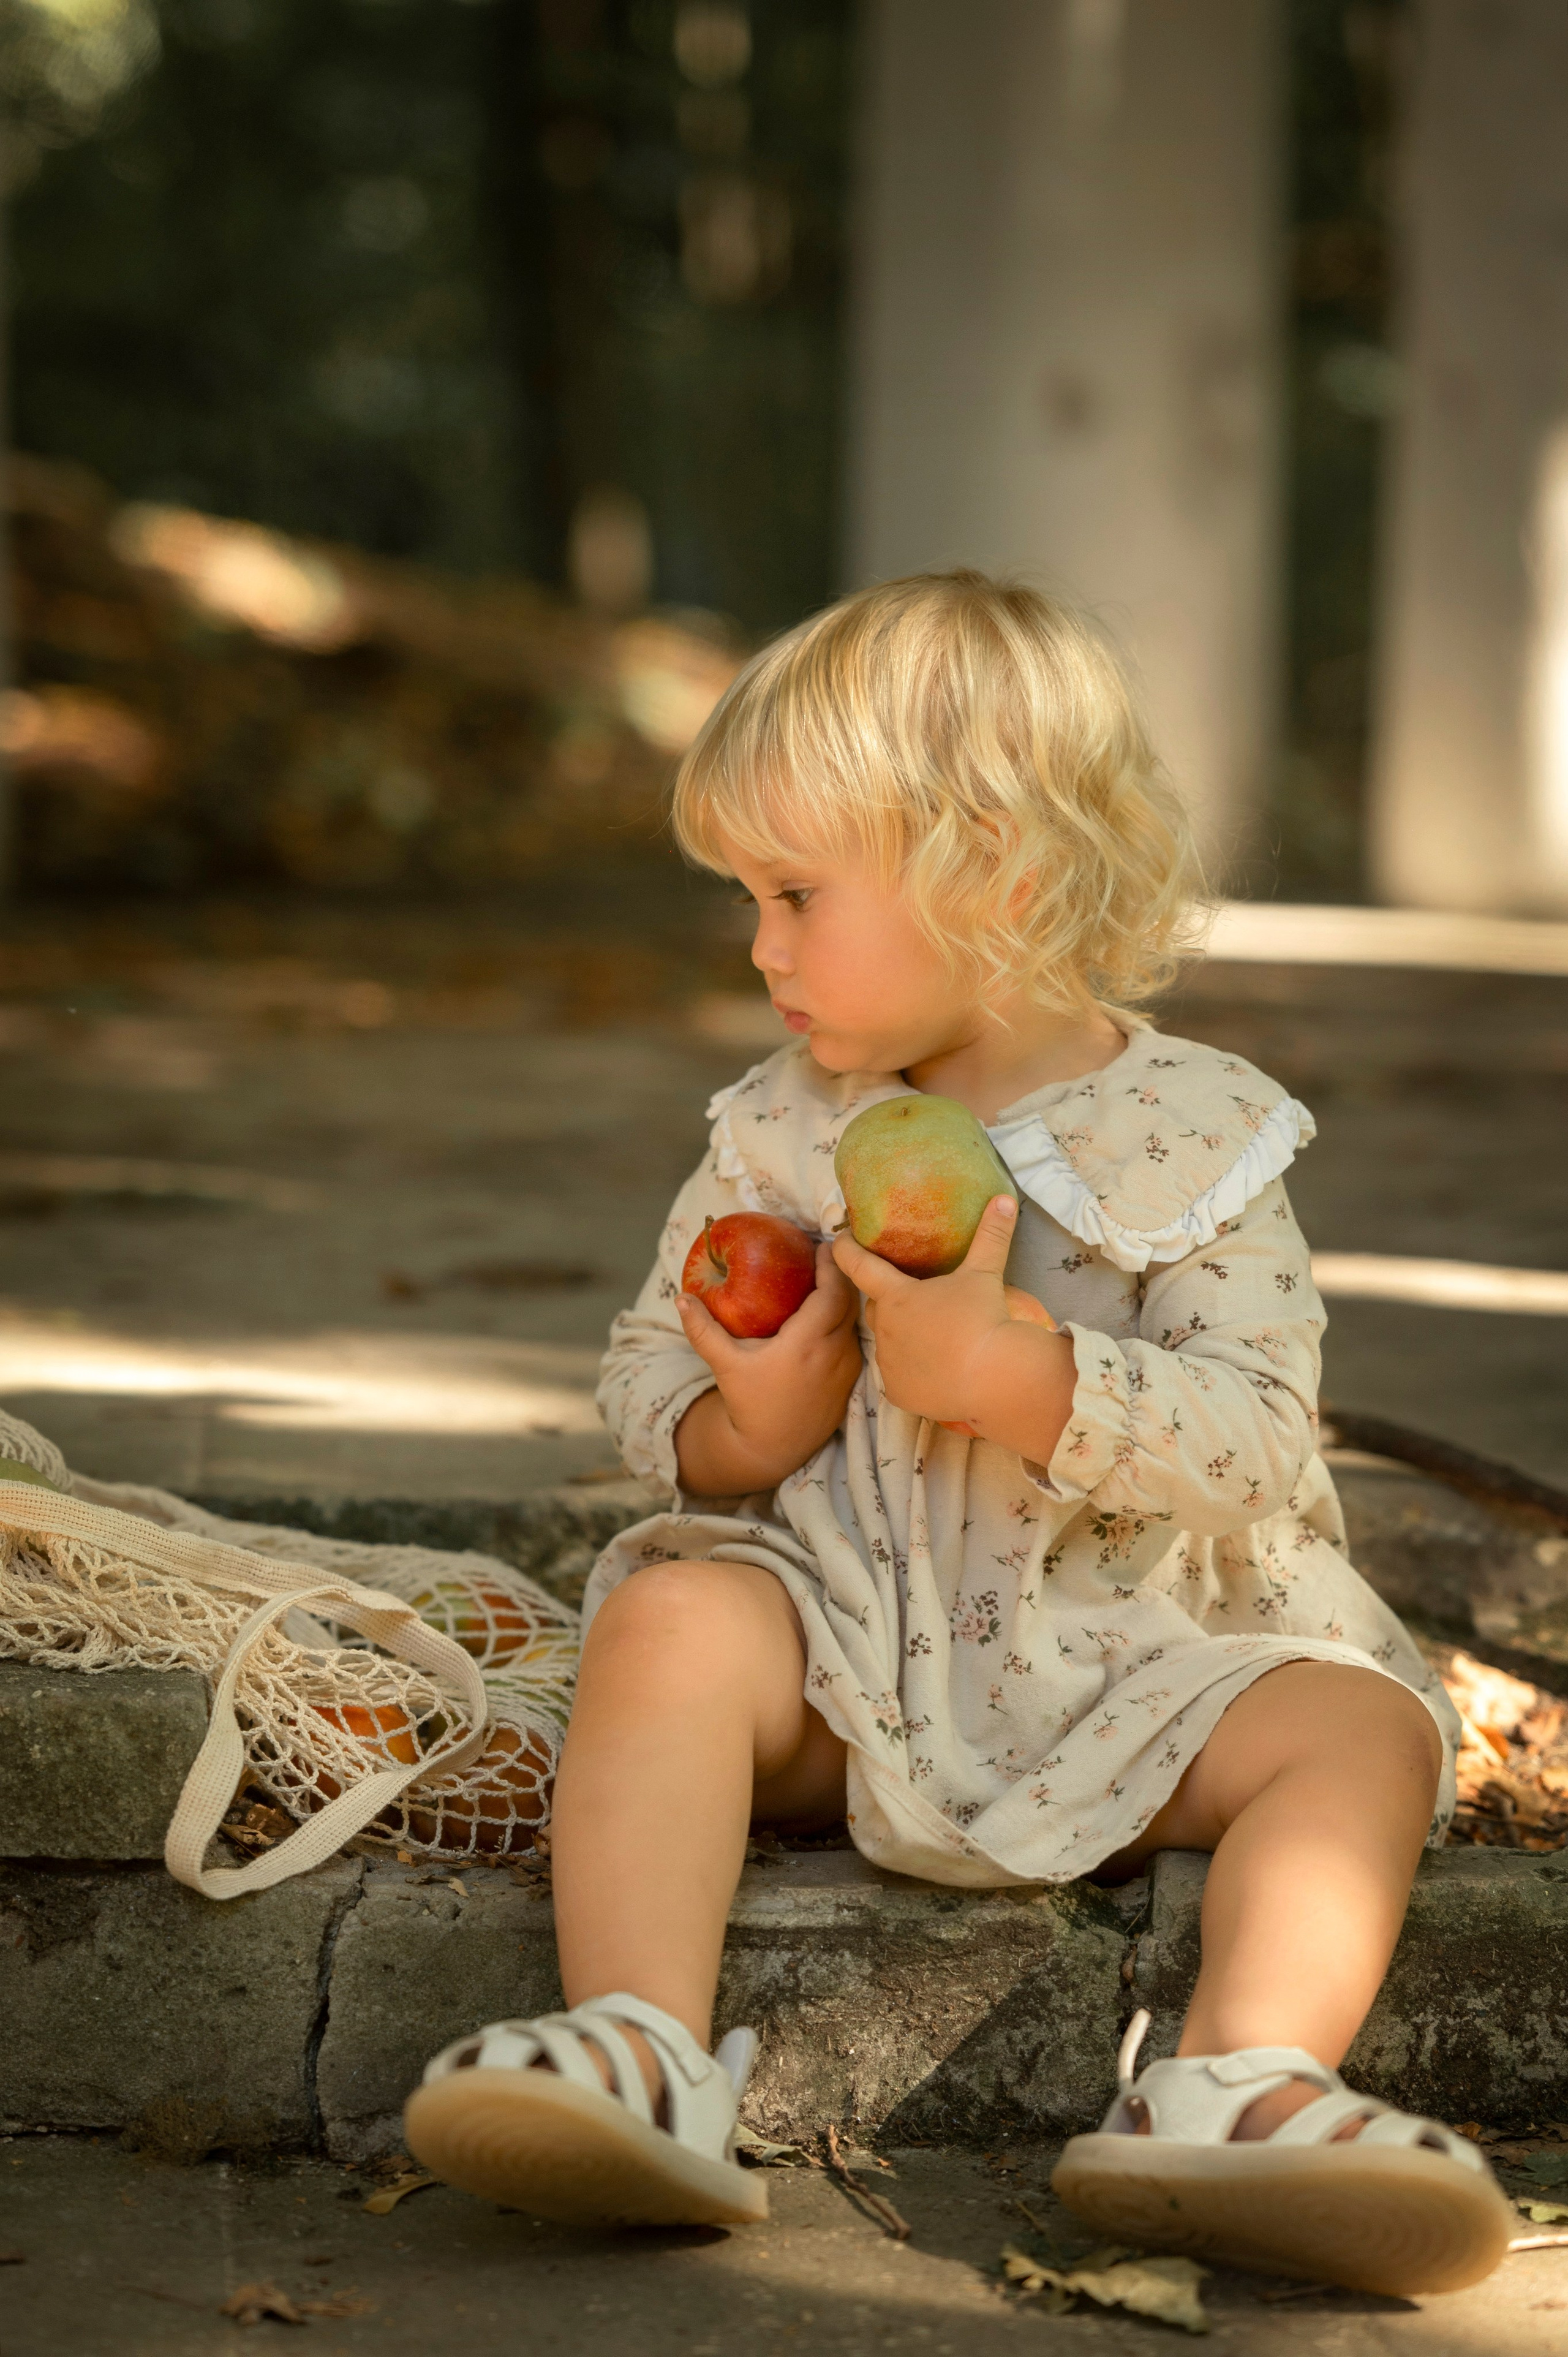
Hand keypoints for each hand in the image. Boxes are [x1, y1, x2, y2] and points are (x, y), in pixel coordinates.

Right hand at [673, 1240, 862, 1493]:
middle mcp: (835, 1353)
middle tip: (822, 1257)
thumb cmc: (750, 1403)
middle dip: (840, 1275)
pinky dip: (844, 1321)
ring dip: (844, 1298)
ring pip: (855, 1320)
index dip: (831, 1266)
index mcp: (807, 1344)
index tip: (821, 1246)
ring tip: (825, 1280)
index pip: (833, 1293)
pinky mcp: (852, 1379)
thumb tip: (681, 1298)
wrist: (773, 1449)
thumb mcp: (725, 1365)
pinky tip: (827, 1314)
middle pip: (850, 1300)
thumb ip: (702, 1330)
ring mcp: (848, 1367)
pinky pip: (854, 1339)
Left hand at [831, 1195, 1077, 1461]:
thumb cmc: (982, 1320)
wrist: (993, 1378)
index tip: (839, 1240)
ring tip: (930, 1335)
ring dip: (902, 1336)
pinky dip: (912, 1370)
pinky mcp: (900, 1394)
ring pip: (888, 1344)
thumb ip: (992, 1235)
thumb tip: (1004, 1198)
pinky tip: (932, 1369)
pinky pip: (900, 1378)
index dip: (846, 1250)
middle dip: (888, 1300)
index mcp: (895, 1297)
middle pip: (877, 1308)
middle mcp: (885, 1330)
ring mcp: (889, 1365)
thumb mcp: (986, 1273)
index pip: (858, 1266)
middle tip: (910, 1295)